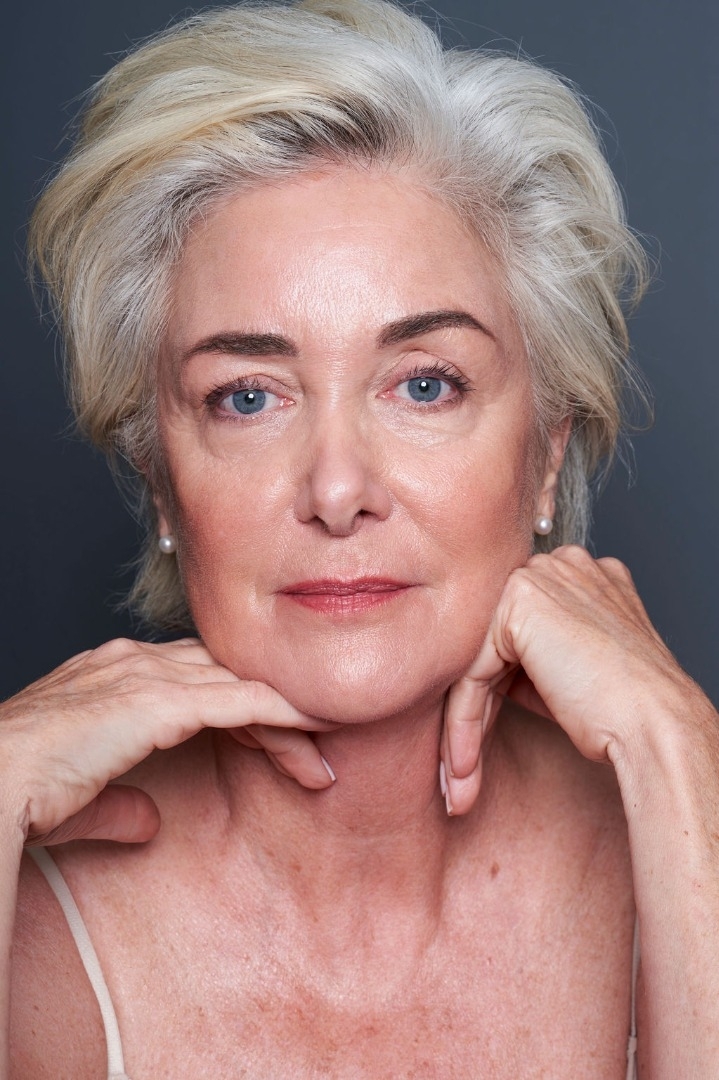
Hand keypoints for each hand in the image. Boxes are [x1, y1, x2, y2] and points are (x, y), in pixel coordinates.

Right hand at [0, 637, 335, 845]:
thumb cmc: (25, 791)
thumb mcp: (86, 795)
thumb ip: (123, 801)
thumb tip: (151, 820)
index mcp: (116, 671)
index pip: (198, 677)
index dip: (241, 706)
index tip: (274, 744)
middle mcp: (135, 660)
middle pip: (228, 675)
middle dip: (273, 711)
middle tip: (312, 753)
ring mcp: (147, 674)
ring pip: (241, 686)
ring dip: (288, 720)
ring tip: (322, 759)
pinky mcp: (159, 700)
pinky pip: (240, 701)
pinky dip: (281, 714)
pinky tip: (311, 731)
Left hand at [441, 545, 689, 814]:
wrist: (653, 724)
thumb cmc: (623, 709)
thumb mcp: (571, 674)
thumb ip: (531, 660)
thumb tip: (486, 677)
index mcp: (580, 576)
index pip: (515, 635)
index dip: (495, 690)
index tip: (477, 742)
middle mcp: (559, 566)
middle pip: (491, 645)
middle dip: (474, 711)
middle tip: (460, 771)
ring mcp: (540, 577)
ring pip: (477, 659)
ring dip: (463, 726)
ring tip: (459, 783)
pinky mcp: (519, 602)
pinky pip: (473, 670)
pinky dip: (464, 722)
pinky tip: (463, 766)